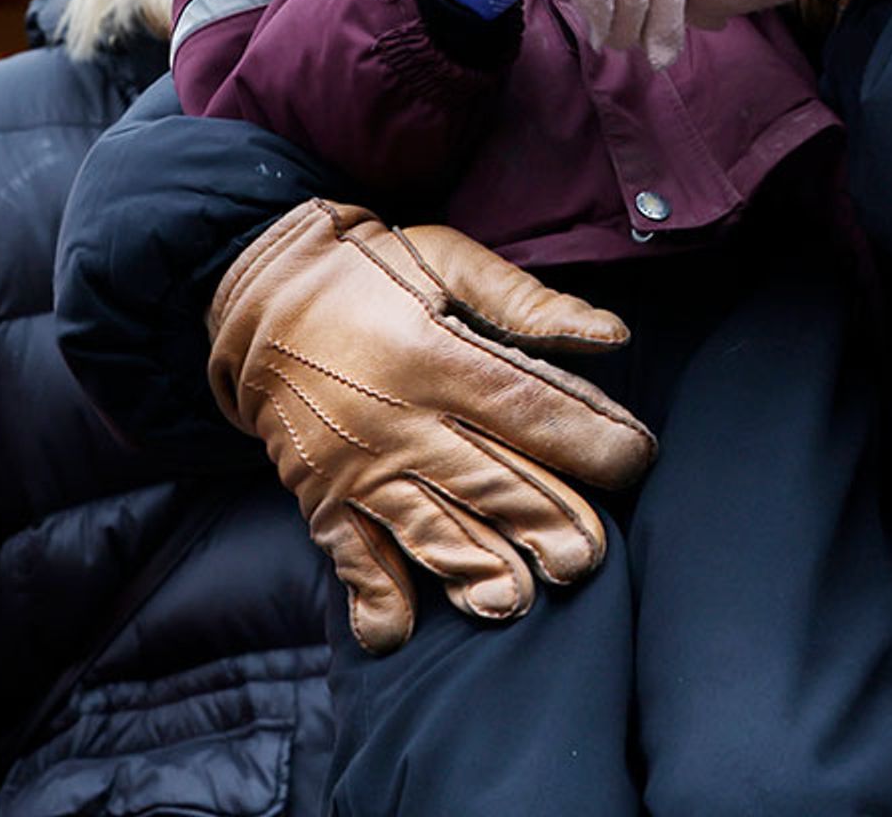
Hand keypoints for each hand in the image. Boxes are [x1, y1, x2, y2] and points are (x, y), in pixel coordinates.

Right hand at [207, 199, 659, 652]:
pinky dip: (372, 593)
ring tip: (513, 602)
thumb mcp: (447, 259)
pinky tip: (395, 632)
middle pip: (487, 480)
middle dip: (542, 522)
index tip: (636, 458)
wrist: (255, 294)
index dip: (587, 436)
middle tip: (586, 559)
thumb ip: (528, 302)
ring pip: (427, 527)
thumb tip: (612, 335)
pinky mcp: (324, 493)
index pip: (528, 405)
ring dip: (472, 569)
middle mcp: (400, 418)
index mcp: (437, 353)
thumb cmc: (369, 272)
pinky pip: (350, 551)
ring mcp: (358, 464)